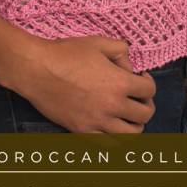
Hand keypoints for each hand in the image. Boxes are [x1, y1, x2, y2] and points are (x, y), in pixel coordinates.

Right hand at [7, 34, 156, 133]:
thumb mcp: (98, 42)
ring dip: (135, 125)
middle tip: (138, 98)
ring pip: (130, 135)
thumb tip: (130, 66)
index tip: (140, 77)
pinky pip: (107, 144)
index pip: (149, 91)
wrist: (36, 69)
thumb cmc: (65, 53)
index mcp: (119, 83)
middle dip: (146, 104)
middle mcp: (112, 105)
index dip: (148, 82)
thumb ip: (121, 50)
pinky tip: (111, 125)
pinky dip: (115, 137)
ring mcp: (97, 121)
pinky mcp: (81, 131)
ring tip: (128, 115)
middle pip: (144, 115)